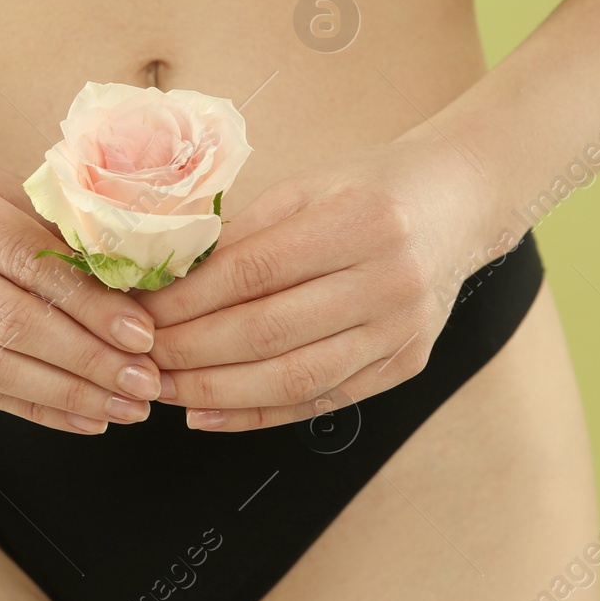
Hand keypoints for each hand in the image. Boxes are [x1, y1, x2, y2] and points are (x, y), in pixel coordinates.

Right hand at [0, 137, 163, 432]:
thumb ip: (43, 224)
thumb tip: (125, 276)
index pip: (29, 263)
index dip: (90, 304)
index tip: (142, 334)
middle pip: (11, 321)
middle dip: (87, 359)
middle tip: (144, 382)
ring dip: (63, 393)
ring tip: (122, 407)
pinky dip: (26, 406)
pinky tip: (76, 416)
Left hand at [132, 135, 499, 430]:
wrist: (461, 202)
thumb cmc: (374, 186)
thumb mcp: (308, 186)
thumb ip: (243, 233)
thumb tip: (163, 276)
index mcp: (362, 222)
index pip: (255, 272)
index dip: (189, 299)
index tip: (140, 311)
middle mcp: (389, 281)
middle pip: (268, 332)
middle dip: (190, 351)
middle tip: (138, 356)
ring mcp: (402, 330)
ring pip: (293, 379)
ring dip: (216, 392)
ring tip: (164, 390)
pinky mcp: (406, 365)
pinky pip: (321, 402)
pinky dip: (259, 414)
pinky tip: (210, 413)